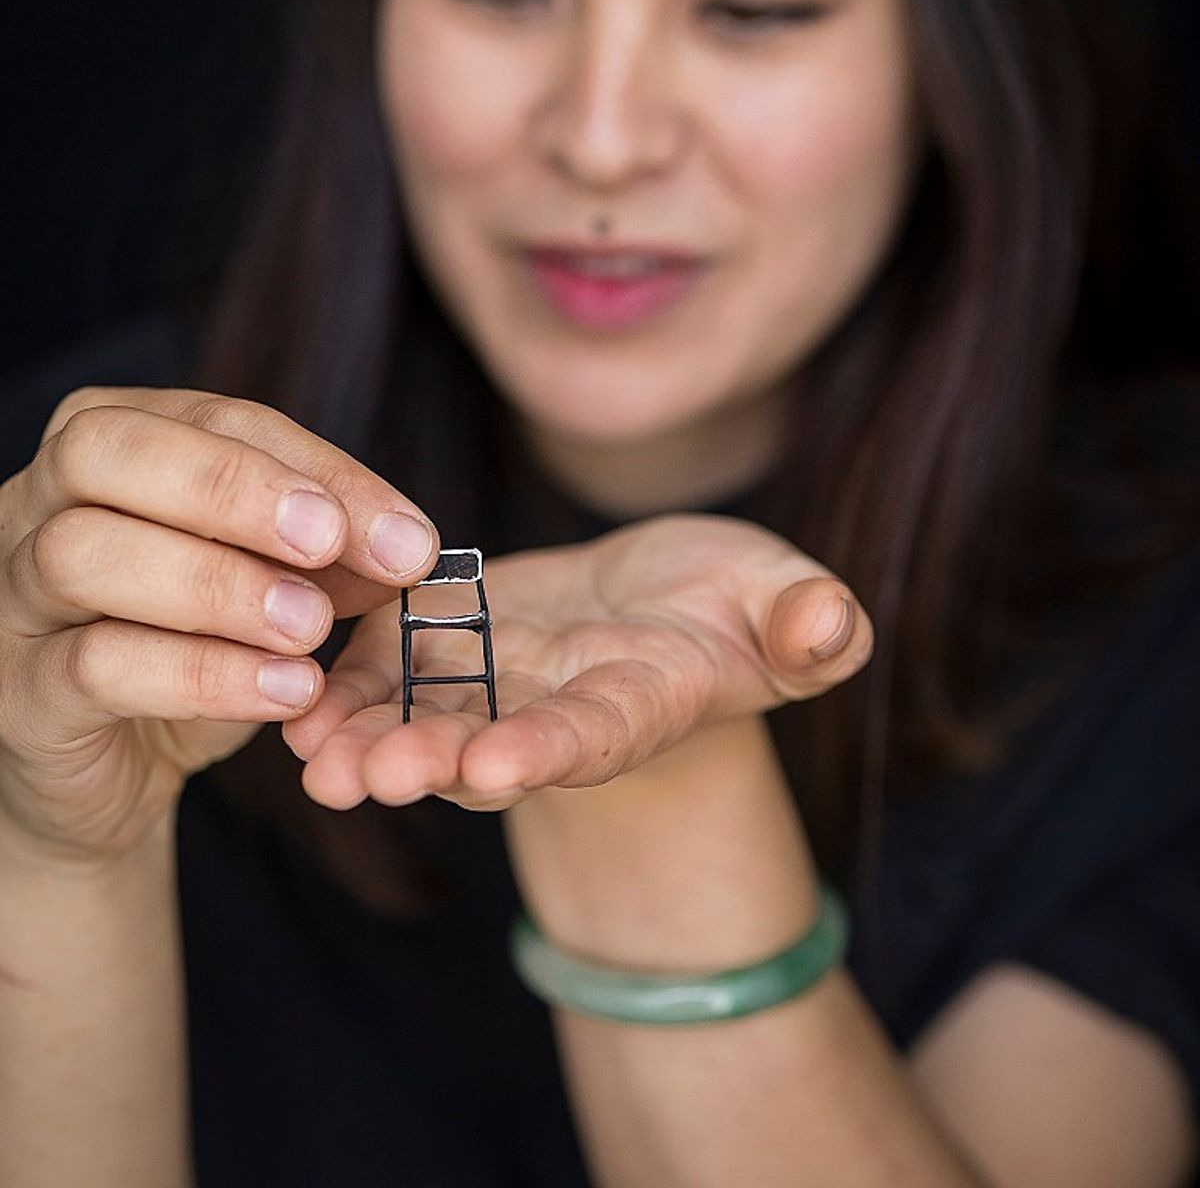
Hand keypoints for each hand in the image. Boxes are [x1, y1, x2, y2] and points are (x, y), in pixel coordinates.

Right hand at [0, 386, 439, 863]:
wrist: (115, 769)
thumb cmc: (194, 643)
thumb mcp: (271, 580)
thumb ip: (327, 551)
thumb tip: (406, 544)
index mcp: (111, 444)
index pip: (214, 419)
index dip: (317, 469)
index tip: (406, 536)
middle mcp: (37, 501)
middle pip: (105, 449)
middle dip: (231, 488)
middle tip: (328, 543)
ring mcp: (11, 594)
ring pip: (82, 552)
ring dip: (215, 584)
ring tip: (309, 628)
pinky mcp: (17, 691)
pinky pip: (92, 666)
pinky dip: (201, 674)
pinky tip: (283, 690)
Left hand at [285, 514, 871, 811]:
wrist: (674, 608)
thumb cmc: (745, 606)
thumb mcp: (786, 603)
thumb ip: (808, 622)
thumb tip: (836, 624)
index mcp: (643, 700)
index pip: (595, 733)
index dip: (547, 750)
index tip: (494, 766)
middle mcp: (559, 708)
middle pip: (489, 745)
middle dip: (428, 762)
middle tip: (363, 777)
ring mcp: (503, 682)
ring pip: (428, 718)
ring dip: (367, 737)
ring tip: (307, 754)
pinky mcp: (457, 640)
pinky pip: (395, 667)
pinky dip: (348, 684)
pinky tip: (295, 696)